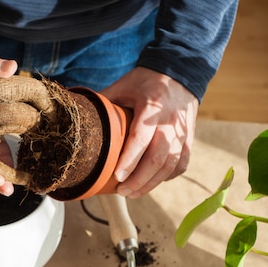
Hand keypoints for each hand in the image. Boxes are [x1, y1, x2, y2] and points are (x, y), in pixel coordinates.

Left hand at [100, 67, 198, 197]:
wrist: (180, 73)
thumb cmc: (145, 82)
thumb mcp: (122, 87)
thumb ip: (103, 103)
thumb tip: (78, 117)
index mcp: (152, 106)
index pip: (141, 138)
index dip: (130, 160)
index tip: (117, 177)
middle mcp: (171, 121)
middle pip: (158, 158)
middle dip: (139, 179)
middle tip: (122, 191)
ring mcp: (183, 131)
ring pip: (171, 165)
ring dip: (152, 183)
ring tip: (133, 193)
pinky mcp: (189, 138)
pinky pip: (182, 163)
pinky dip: (167, 176)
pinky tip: (153, 182)